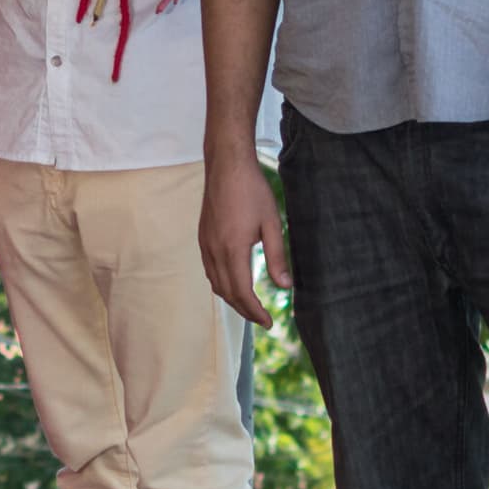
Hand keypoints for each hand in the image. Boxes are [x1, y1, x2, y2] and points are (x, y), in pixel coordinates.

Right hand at [200, 151, 289, 326]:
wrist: (226, 165)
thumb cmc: (252, 190)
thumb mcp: (271, 224)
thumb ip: (277, 257)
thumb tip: (285, 287)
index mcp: (232, 250)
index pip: (242, 292)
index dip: (255, 312)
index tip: (268, 323)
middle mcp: (214, 251)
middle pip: (227, 293)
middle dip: (244, 310)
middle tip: (262, 320)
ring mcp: (205, 244)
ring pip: (215, 283)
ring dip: (232, 299)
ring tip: (249, 306)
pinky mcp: (203, 237)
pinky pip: (210, 270)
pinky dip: (222, 284)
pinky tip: (234, 282)